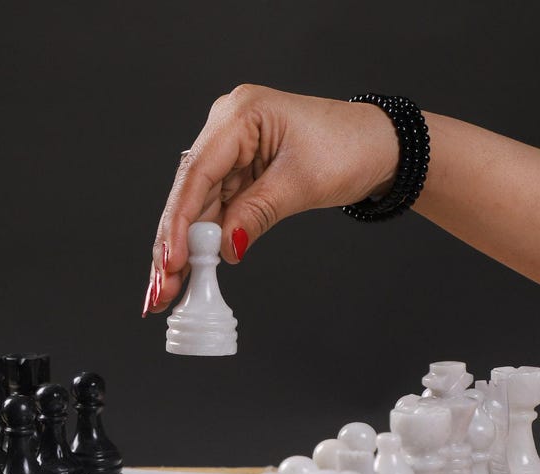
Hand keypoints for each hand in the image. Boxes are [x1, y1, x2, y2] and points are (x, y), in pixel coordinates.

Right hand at [143, 85, 399, 313]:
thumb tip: (224, 251)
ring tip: (166, 292)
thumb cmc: (349, 148)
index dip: (179, 223)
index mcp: (239, 115)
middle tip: (159, 290)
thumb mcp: (301, 184)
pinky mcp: (237, 175)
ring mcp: (230, 154)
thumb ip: (256, 214)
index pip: (197, 174)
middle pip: (188, 196)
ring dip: (182, 253)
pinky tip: (188, 274)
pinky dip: (203, 245)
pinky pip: (213, 214)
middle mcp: (226, 131)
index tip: (172, 261)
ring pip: (195, 210)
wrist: (379, 147)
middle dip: (172, 246)